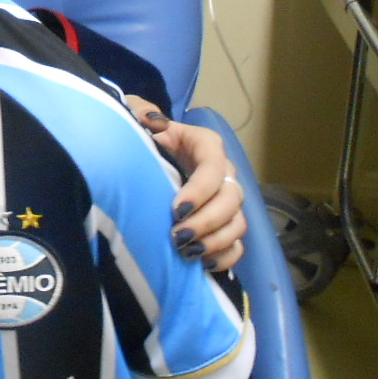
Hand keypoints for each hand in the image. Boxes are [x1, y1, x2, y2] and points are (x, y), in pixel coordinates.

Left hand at [125, 96, 246, 271]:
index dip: (200, 191)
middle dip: (207, 221)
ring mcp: (226, 202)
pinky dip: (225, 257)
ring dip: (215, 242)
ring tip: (186, 252)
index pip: (214, 168)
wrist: (142, 159)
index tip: (176, 210)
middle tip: (178, 237)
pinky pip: (237, 246)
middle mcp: (223, 173)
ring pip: (238, 224)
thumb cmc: (144, 138)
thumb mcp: (140, 120)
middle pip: (232, 200)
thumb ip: (142, 114)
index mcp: (206, 146)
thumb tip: (150, 120)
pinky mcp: (223, 225)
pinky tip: (202, 264)